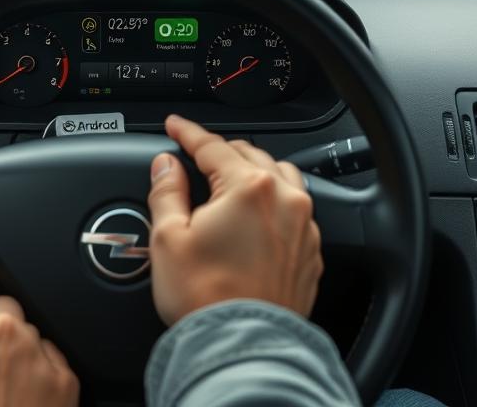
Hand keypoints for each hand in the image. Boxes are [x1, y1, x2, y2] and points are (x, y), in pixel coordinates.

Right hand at [147, 115, 323, 325]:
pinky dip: (274, 202)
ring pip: (281, 178)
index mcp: (249, 188)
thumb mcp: (167, 238)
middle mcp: (285, 200)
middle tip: (195, 156)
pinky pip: (296, 211)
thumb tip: (166, 166)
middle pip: (250, 155)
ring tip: (230, 180)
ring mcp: (303, 227)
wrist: (243, 349)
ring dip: (254, 171)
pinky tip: (255, 216)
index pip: (212, 145)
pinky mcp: (310, 254)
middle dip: (220, 152)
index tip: (175, 126)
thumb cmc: (207, 301)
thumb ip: (166, 191)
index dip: (187, 132)